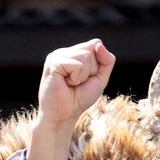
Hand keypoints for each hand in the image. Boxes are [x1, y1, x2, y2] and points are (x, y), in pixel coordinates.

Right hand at [29, 40, 114, 159]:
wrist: (63, 116)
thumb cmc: (79, 99)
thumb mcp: (99, 79)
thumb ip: (106, 61)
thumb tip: (99, 44)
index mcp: (74, 53)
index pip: (95, 44)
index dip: (97, 64)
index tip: (85, 78)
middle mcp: (64, 51)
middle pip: (91, 50)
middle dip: (90, 71)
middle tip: (77, 83)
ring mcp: (57, 55)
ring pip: (85, 56)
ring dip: (82, 76)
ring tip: (71, 84)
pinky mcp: (53, 63)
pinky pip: (76, 65)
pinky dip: (75, 78)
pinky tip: (65, 84)